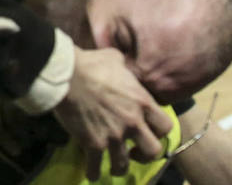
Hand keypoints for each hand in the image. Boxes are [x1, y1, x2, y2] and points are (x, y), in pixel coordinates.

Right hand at [52, 46, 172, 178]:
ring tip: (113, 166)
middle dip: (145, 154)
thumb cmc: (90, 63)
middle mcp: (133, 123)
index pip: (165, 126)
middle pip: (153, 150)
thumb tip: (120, 62)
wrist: (66, 74)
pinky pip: (96, 166)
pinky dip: (94, 172)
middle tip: (135, 152)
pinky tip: (92, 174)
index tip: (149, 131)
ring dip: (119, 166)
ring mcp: (113, 135)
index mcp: (142, 103)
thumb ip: (123, 66)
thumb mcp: (114, 58)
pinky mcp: (93, 143)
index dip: (158, 131)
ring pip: (124, 163)